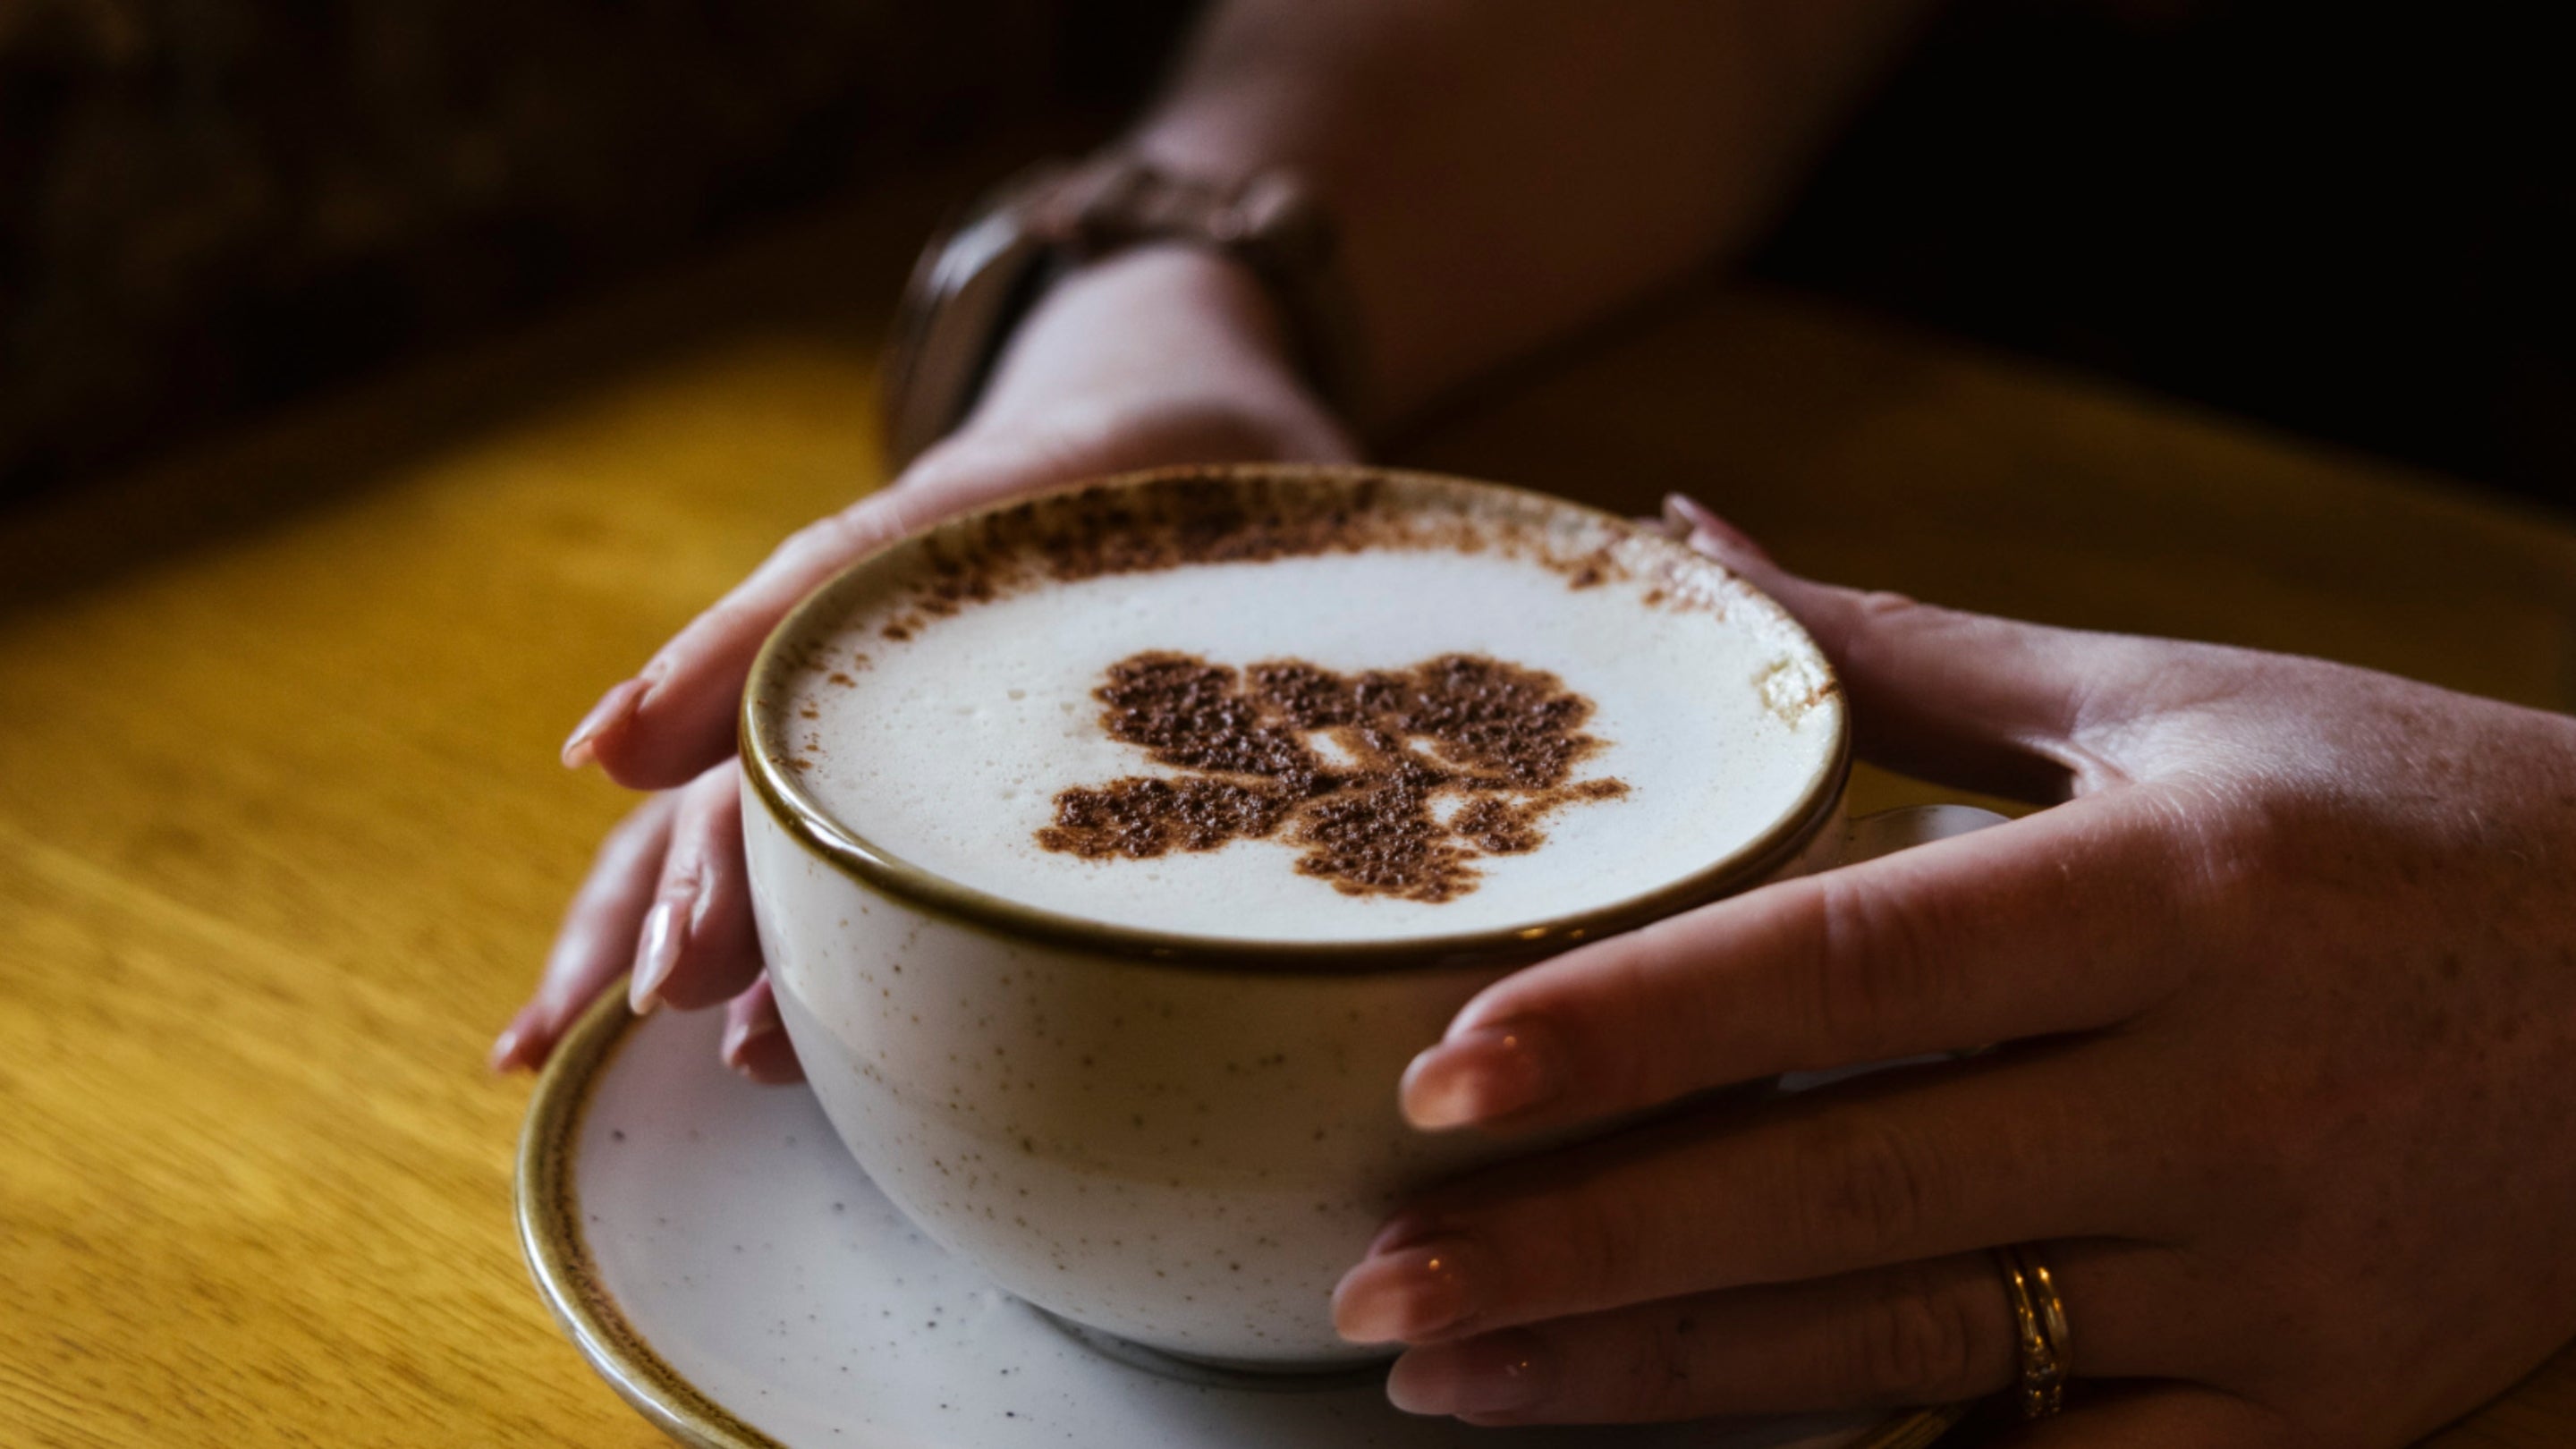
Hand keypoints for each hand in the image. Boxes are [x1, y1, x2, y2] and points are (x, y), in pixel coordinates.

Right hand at [491, 243, 1357, 1079]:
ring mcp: (862, 697)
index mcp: (962, 527)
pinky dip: (711, 936)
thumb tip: (1352, 734)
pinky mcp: (877, 768)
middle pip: (767, 738)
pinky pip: (776, 853)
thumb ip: (1269, 587)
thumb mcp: (1235, 508)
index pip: (824, 586)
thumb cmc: (1198, 482)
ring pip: (725, 805)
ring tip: (585, 1040)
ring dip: (658, 915)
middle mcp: (882, 620)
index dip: (728, 665)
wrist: (1177, 428)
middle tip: (675, 986)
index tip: (624, 751)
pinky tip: (654, 1037)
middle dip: (708, 863)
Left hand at [1331, 494, 2575, 1444]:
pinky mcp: (2326, 1415)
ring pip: (1923, 1352)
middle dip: (1588, 1255)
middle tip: (1374, 1286)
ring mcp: (2279, 1280)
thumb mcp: (2173, 703)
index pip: (1855, 968)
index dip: (1636, 1028)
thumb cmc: (2406, 818)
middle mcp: (2226, 1094)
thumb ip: (1899, 652)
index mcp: (2177, 892)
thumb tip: (1683, 533)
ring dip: (1667, 1383)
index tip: (1439, 1077)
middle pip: (1849, 1192)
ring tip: (1460, 1384)